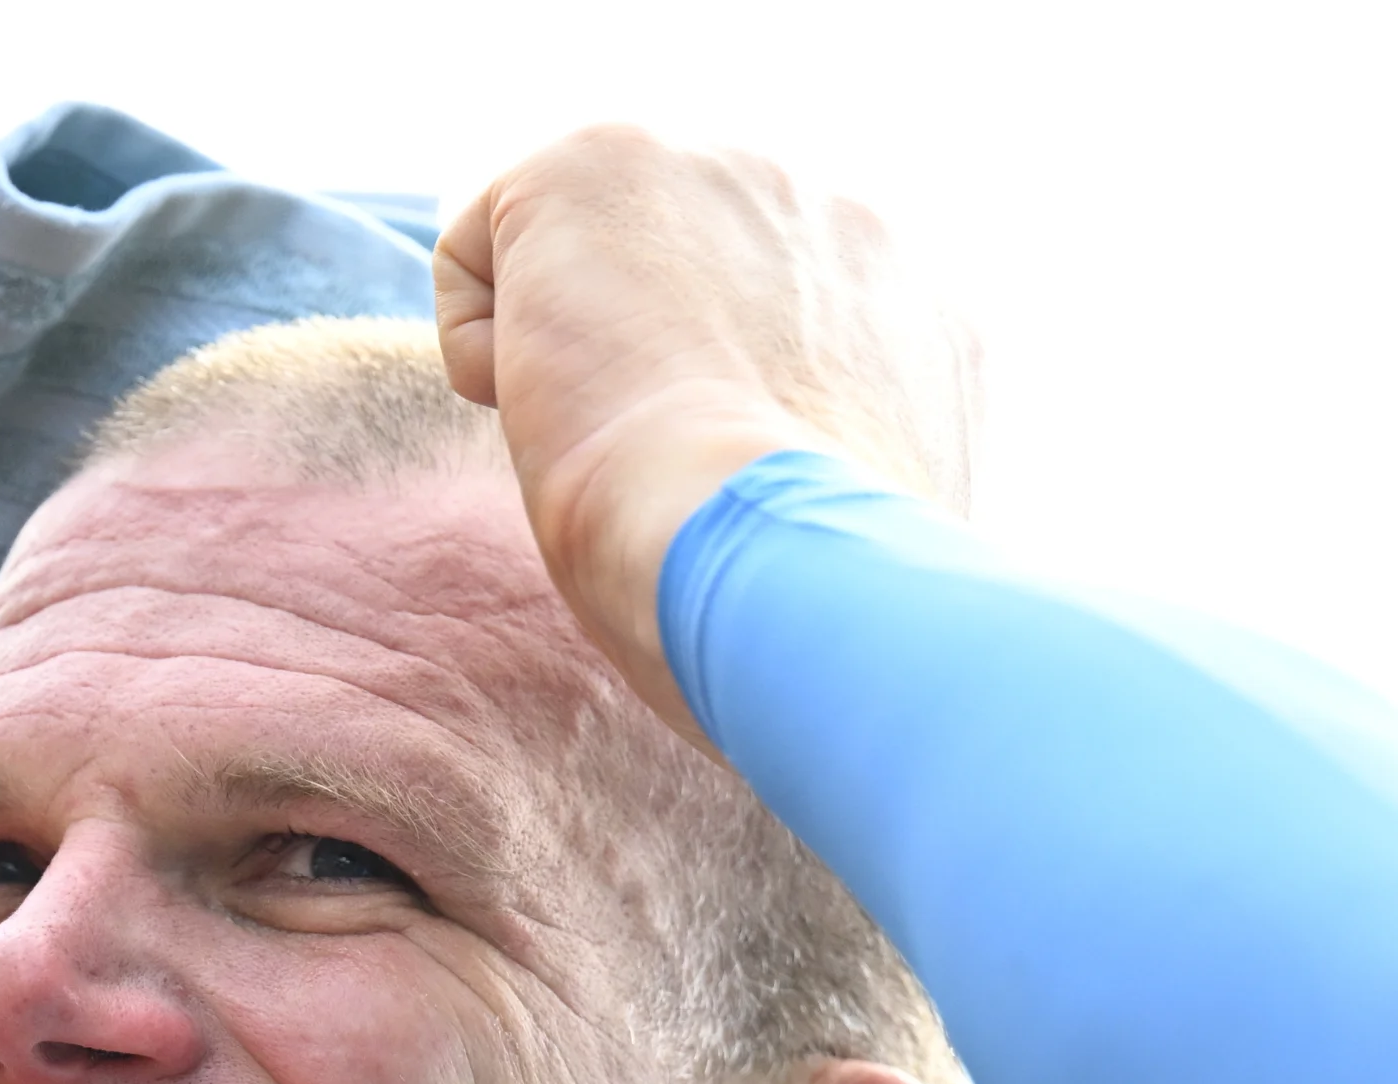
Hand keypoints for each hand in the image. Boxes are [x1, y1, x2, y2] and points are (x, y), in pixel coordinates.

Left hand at [434, 129, 978, 736]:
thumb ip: (835, 471)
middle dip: (643, 368)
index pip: (771, 331)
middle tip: (659, 474)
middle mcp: (841, 209)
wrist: (776, 564)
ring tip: (616, 447)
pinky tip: (550, 413)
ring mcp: (730, 168)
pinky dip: (484, 351)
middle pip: (670, 286)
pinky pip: (480, 250)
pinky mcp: (606, 162)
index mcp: (916, 308)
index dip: (715, 417)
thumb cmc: (813, 607)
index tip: (718, 493)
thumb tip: (779, 498)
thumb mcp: (858, 534)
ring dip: (571, 364)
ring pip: (579, 268)